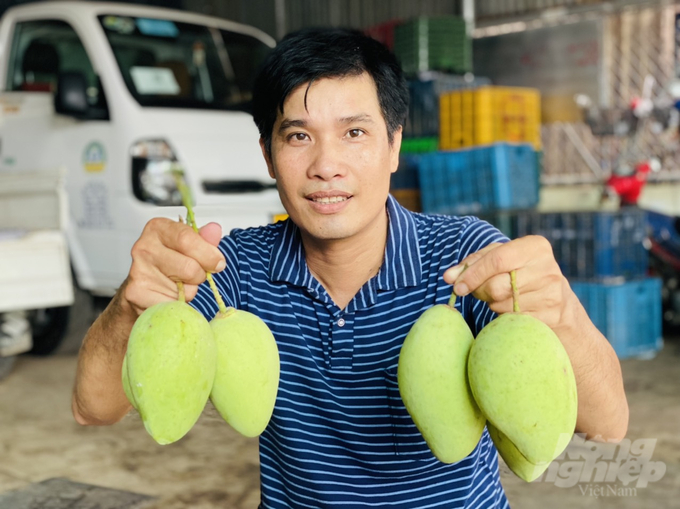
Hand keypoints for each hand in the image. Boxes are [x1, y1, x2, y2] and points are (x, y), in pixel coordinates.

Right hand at [122, 218, 225, 314]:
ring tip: (178, 285)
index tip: (218, 263)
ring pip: (183, 290)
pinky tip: (168, 296)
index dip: (208, 255)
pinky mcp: (137, 293)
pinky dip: (178, 305)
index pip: (187, 239)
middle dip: (200, 276)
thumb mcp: (188, 246)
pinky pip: (173, 304)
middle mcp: (144, 247)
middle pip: (189, 267)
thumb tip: (215, 230)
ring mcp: (138, 270)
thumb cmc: (169, 263)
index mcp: (158, 228)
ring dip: (189, 292)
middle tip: (194, 276)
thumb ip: (204, 240)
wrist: (143, 289)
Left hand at [443, 235, 571, 329]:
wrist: (559, 304)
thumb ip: (472, 264)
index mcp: (535, 247)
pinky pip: (512, 321)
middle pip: (497, 286)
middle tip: (480, 291)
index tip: (456, 286)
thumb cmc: (520, 274)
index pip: (497, 260)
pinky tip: (511, 310)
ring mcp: (551, 295)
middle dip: (480, 291)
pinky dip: (503, 317)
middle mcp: (547, 269)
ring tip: (501, 298)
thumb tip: (449, 277)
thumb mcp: (500, 259)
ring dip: (492, 304)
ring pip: (502, 305)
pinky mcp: (551, 318)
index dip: (473, 274)